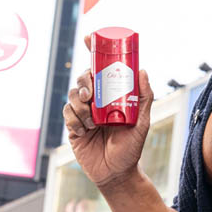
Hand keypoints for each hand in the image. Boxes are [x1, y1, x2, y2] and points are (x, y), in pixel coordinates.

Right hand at [63, 33, 154, 188]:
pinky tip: (84, 130)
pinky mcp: (73, 126)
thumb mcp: (143, 122)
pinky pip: (67, 114)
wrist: (116, 173)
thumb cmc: (132, 148)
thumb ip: (144, 97)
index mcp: (112, 96)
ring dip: (80, 104)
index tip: (89, 38)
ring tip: (92, 120)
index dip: (93, 51)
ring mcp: (84, 112)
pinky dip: (74, 119)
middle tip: (90, 94)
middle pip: (83, 78)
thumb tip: (142, 70)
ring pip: (73, 95)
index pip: (101, 68)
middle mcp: (97, 101)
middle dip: (84, 81)